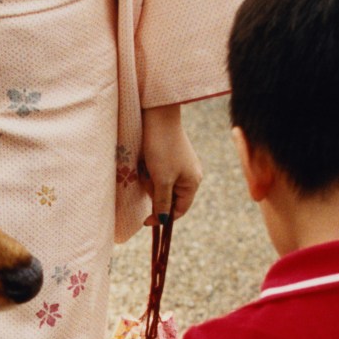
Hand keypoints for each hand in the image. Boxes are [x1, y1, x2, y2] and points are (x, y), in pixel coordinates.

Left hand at [141, 103, 201, 225]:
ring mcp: (181, 166)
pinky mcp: (171, 157)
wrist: (158, 117)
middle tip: (147, 179)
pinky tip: (147, 162)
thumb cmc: (162, 149)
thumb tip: (162, 220)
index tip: (145, 221)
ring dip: (151, 181)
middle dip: (155, 192)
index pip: (179, 210)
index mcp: (193, 183)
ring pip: (162, 185)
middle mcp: (190, 176)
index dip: (162, 217)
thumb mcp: (161, 179)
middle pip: (169, 198)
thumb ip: (162, 202)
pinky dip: (150, 171)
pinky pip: (159, 173)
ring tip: (146, 167)